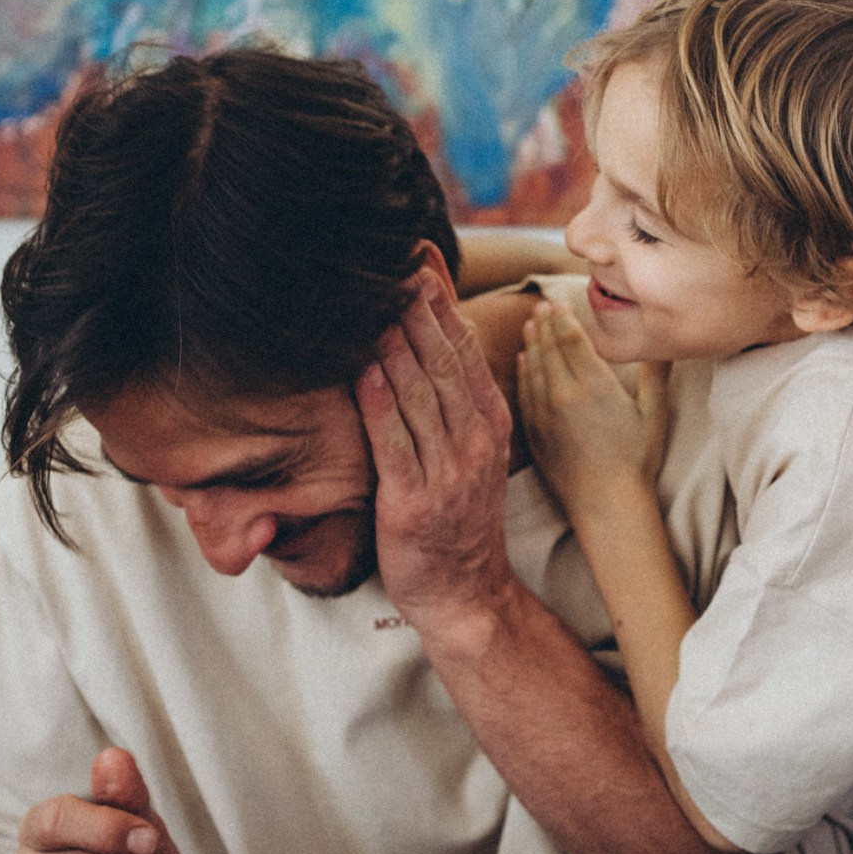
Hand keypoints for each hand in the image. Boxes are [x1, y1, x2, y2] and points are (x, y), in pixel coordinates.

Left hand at [356, 266, 519, 627]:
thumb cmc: (457, 517)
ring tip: (372, 300)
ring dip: (394, 342)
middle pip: (442, 360)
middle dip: (416, 309)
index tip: (417, 261)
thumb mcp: (471, 451)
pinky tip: (363, 369)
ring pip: (419, 392)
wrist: (466, 592)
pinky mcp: (413, 501)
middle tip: (392, 264)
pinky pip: (395, 442)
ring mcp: (447, 471)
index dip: (440, 303)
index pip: (463, 350)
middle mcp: (474, 440)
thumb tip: (433, 337)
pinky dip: (379, 403)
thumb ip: (452, 398)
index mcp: (489, 422)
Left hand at [516, 300, 669, 519]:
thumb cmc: (637, 460)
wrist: (607, 503)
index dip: (562, 317)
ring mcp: (543, 413)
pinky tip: (523, 362)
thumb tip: (663, 346)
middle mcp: (562, 394)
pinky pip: (523, 392)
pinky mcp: (534, 432)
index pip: (570, 338)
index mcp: (593, 384)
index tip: (559, 303)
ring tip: (530, 326)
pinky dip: (522, 372)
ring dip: (530, 344)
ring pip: (531, 367)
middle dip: (543, 324)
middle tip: (540, 307)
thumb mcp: (654, 414)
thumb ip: (655, 375)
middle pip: (547, 347)